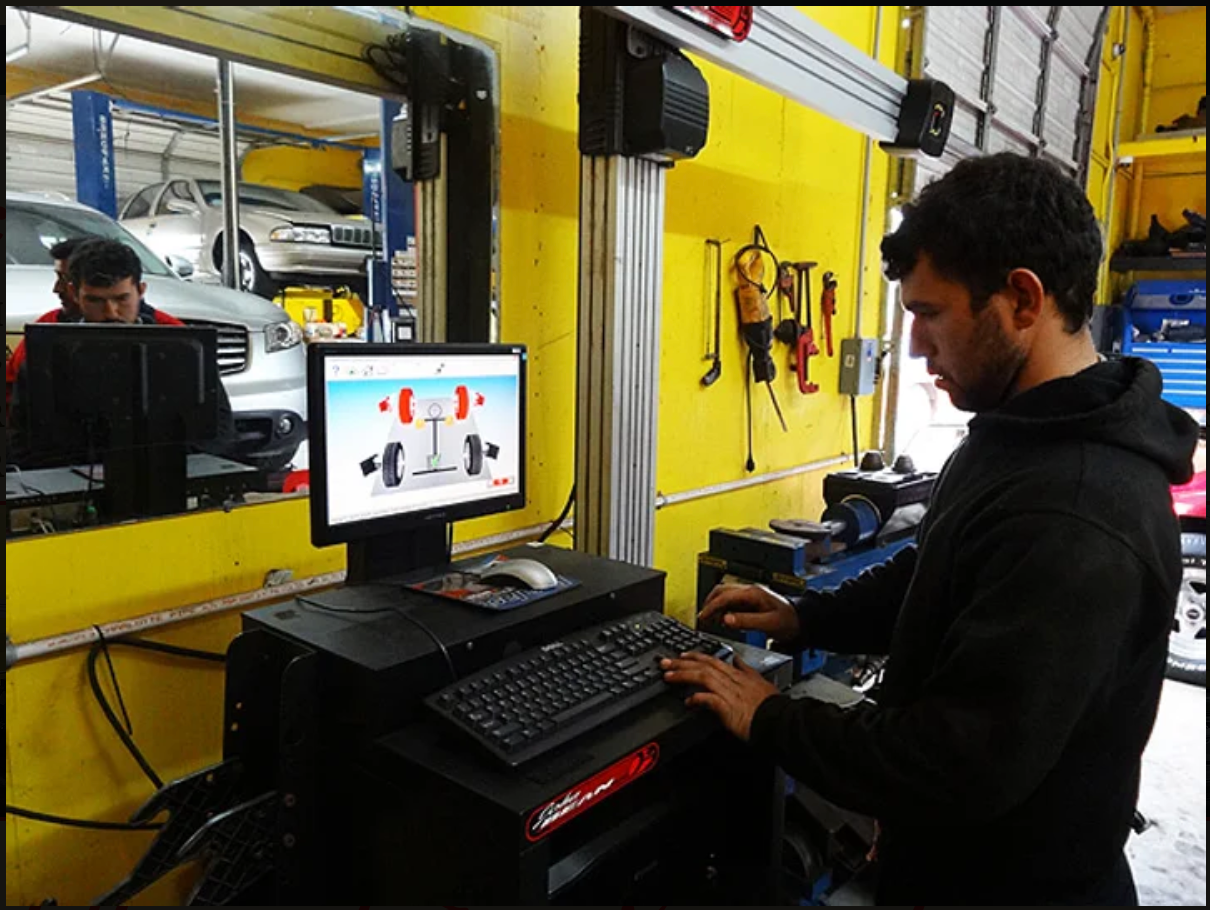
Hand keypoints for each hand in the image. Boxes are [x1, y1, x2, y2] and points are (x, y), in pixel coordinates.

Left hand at [661, 653, 779, 741]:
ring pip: (703, 677)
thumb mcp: (760, 681)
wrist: (781, 721)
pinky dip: (697, 699)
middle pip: (703, 666)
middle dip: (682, 663)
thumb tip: (737, 660)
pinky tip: (687, 702)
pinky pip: (709, 699)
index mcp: (739, 674)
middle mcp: (732, 681)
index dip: (696, 656)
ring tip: (668, 676)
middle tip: (665, 662)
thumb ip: (746, 670)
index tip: (683, 655)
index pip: (713, 660)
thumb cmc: (772, 706)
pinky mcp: (729, 708)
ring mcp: (730, 693)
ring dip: (683, 676)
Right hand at [699, 583, 800, 640]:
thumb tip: (726, 619)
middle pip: (721, 591)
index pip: (724, 596)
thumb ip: (746, 621)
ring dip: (715, 605)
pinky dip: (722, 609)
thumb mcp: (767, 623)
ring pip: (725, 595)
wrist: (800, 622)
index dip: (711, 606)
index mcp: (753, 593)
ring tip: (709, 619)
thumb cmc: (788, 621)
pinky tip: (721, 618)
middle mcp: (750, 591)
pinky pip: (731, 601)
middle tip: (702, 617)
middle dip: (709, 603)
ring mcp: (750, 596)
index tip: (702, 617)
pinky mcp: (750, 602)